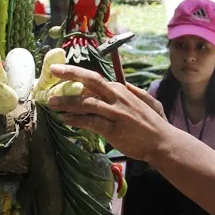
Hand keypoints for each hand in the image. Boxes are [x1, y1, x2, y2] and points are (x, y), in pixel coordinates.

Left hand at [46, 64, 172, 161]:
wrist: (163, 142)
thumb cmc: (153, 123)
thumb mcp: (145, 101)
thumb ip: (132, 92)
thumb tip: (122, 84)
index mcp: (121, 90)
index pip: (94, 79)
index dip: (76, 76)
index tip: (61, 74)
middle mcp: (118, 97)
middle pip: (91, 81)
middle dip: (70, 74)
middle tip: (53, 71)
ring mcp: (115, 112)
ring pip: (86, 103)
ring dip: (66, 102)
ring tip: (51, 102)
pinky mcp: (113, 129)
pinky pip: (90, 122)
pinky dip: (75, 120)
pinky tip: (64, 120)